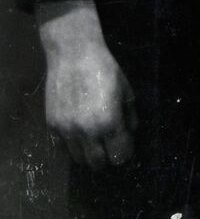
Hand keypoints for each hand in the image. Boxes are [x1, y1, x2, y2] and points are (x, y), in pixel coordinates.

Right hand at [36, 0, 135, 168]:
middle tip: (110, 149)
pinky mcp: (51, 125)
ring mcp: (66, 130)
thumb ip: (129, 116)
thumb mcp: (126, 91)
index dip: (124, 155)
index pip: (119, 155)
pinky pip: (63, 146)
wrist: (73, 55)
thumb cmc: (105, 70)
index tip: (126, 150)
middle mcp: (87, 131)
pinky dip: (73, 144)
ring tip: (95, 142)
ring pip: (78, 158)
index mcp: (109, 122)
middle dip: (107, 159)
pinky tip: (79, 132)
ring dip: (88, 154)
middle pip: (97, 163)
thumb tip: (129, 133)